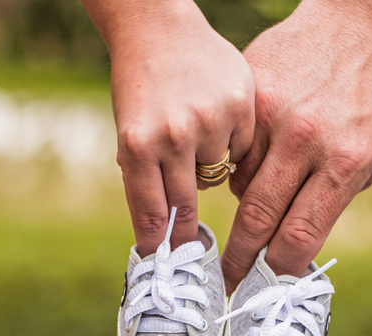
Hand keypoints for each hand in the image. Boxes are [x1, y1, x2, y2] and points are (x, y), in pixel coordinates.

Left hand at [84, 0, 255, 254]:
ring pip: (216, 176)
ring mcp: (210, 119)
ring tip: (195, 145)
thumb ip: (145, 182)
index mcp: (137, 144)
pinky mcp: (241, 103)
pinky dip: (231, 146)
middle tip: (194, 254)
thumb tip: (160, 239)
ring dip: (207, 171)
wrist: (159, 28)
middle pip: (186, 204)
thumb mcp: (130, 134)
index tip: (167, 271)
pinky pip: (241, 150)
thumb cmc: (140, 88)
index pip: (151, 212)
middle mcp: (173, 134)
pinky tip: (218, 126)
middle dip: (187, 233)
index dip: (160, 246)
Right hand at [221, 0, 371, 289]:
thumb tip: (297, 242)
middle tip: (227, 280)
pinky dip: (243, 165)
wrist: (362, 24)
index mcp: (346, 161)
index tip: (265, 287)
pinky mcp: (253, 93)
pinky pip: (237, 149)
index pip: (301, 234)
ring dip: (247, 205)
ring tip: (258, 205)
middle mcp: (308, 140)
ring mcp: (276, 115)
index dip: (279, 269)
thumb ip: (335, 196)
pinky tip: (259, 161)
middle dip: (241, 257)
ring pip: (242, 183)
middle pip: (261, 217)